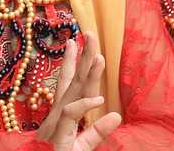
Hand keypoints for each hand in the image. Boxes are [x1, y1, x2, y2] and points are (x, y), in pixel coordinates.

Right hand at [37, 32, 121, 150]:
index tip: (74, 41)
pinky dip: (83, 106)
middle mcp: (58, 114)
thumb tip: (116, 115)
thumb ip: (97, 132)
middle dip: (82, 57)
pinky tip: (98, 99)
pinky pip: (71, 116)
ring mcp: (57, 124)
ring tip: (100, 56)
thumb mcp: (81, 147)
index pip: (67, 83)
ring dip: (87, 74)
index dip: (72, 62)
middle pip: (72, 81)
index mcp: (62, 115)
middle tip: (89, 33)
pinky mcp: (59, 136)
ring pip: (73, 93)